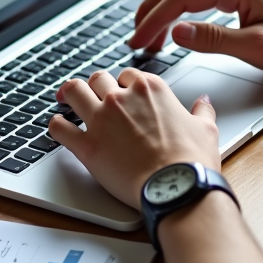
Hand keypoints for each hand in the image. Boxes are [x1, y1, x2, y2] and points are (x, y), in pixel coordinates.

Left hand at [48, 68, 220, 208]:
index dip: (123, 84)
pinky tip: (59, 127)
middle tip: (93, 95)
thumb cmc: (191, 160)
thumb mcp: (206, 128)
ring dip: (70, 95)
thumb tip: (203, 102)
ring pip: (73, 91)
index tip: (122, 93)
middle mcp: (121, 98)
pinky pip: (59, 127)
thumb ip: (202, 111)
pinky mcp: (87, 146)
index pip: (127, 74)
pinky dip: (56, 125)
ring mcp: (101, 120)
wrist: (176, 187)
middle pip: (98, 79)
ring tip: (66, 100)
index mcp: (149, 88)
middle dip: (96, 86)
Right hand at [128, 0, 262, 78]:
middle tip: (136, 34)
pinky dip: (179, 6)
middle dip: (151, 5)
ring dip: (163, 4)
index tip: (138, 41)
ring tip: (149, 32)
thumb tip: (177, 31)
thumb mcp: (258, 48)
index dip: (154, 19)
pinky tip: (175, 25)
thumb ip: (214, 39)